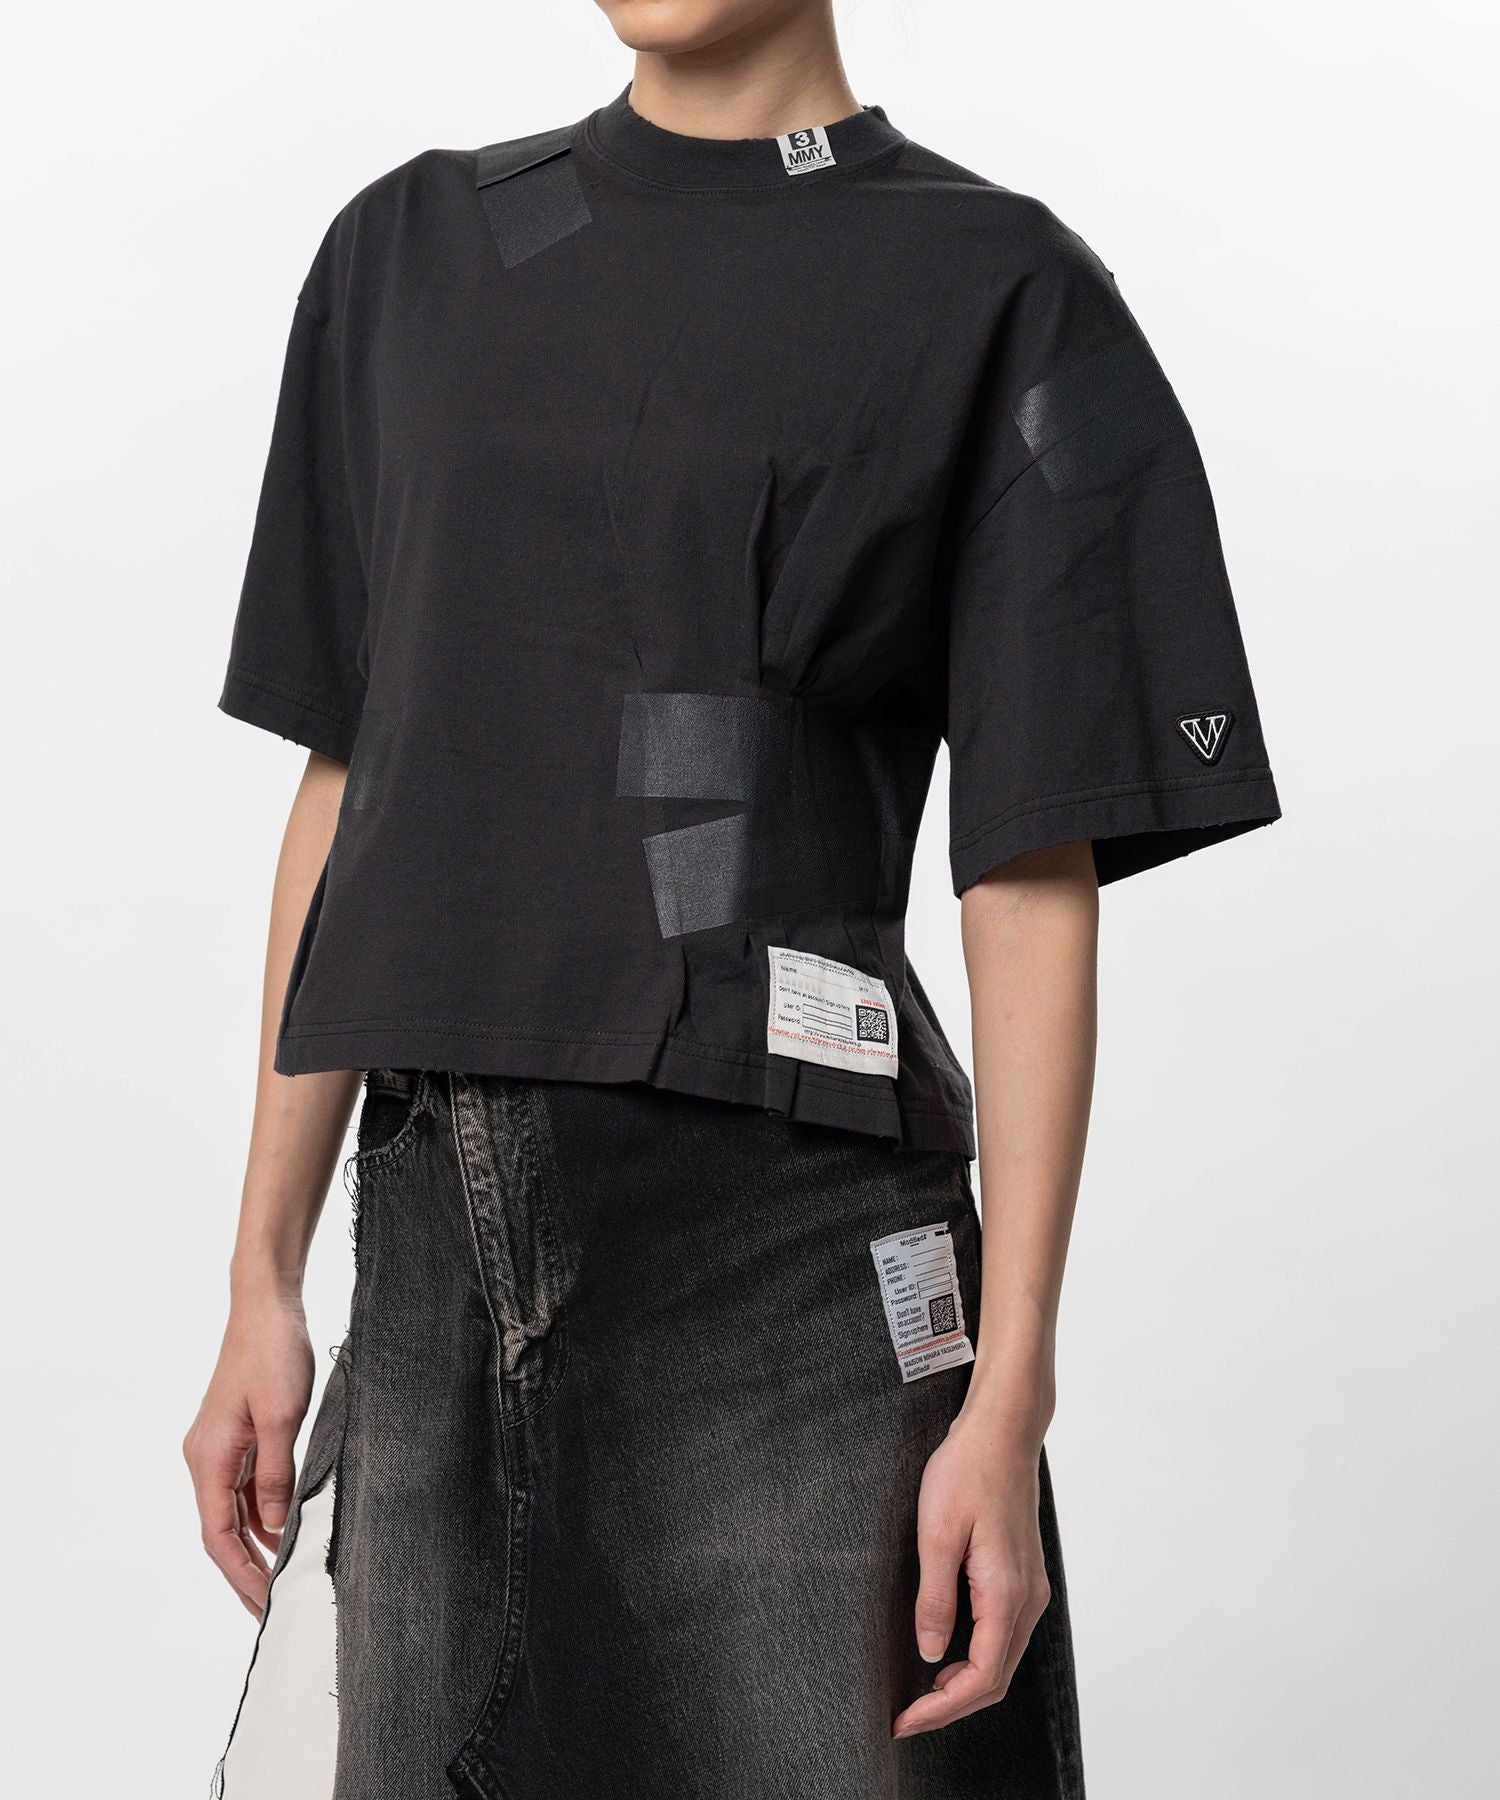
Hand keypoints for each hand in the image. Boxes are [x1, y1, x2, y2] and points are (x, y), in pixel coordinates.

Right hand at [183, 1291, 314, 1617]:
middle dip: (245, 1571)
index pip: (218, 1536)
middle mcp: (206, 1457)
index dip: (241, 1575)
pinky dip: (262, 1513)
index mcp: (208, 1458)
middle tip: (274, 1609)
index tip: (265, 1607)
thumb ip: (278, 1474)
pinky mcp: (237, 1435)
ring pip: (234, 1511)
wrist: (267, 1304)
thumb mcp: (284, 1416)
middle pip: (221, 1531)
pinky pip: (245, 1487)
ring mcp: (220, 1447)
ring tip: (284, 1578)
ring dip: (257, 1544)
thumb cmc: (274, 1352)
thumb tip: (275, 1526)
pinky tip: (285, 1530)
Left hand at [892, 1405, 1051, 1737]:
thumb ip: (935, 1598)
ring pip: (1002, 1658)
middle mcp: (1028, 1598)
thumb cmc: (967, 1471)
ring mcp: (1030, 1587)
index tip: (904, 1720)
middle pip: (996, 1678)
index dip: (942, 1709)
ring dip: (965, 1684)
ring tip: (922, 1693)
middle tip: (906, 1717)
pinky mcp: (1023, 1576)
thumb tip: (931, 1654)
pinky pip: (1004, 1634)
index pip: (981, 1678)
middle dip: (951, 1706)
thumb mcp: (937, 1533)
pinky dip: (977, 1656)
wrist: (1001, 1432)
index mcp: (1006, 1593)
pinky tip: (948, 1651)